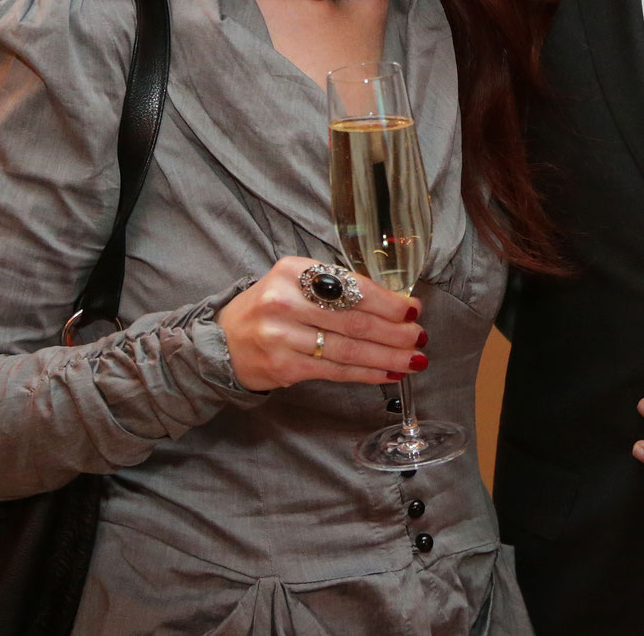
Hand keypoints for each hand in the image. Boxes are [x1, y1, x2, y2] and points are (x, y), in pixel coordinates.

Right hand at [217, 256, 426, 390]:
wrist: (224, 342)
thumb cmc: (270, 309)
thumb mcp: (295, 283)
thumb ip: (336, 288)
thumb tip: (393, 305)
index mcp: (292, 271)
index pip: (350, 286)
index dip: (386, 301)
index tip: (412, 309)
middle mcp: (284, 301)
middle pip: (352, 320)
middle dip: (393, 332)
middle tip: (419, 337)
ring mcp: (281, 336)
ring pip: (347, 349)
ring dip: (386, 356)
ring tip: (413, 360)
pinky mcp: (283, 366)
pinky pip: (335, 371)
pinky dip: (366, 373)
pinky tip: (387, 373)